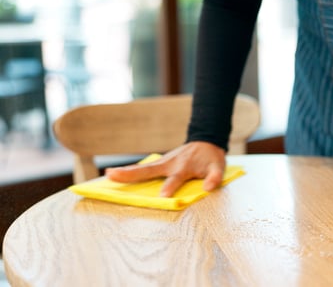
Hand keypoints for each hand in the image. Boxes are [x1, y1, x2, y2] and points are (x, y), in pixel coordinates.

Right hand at [105, 141, 225, 196]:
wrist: (205, 141)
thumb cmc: (211, 157)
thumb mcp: (218, 167)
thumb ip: (215, 177)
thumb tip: (208, 188)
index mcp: (184, 167)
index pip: (175, 179)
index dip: (170, 187)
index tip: (162, 196)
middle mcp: (169, 164)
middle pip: (148, 170)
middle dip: (132, 174)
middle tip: (114, 176)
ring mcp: (162, 163)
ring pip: (142, 168)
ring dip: (125, 172)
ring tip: (107, 175)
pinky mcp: (159, 164)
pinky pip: (143, 169)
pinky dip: (129, 172)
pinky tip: (113, 176)